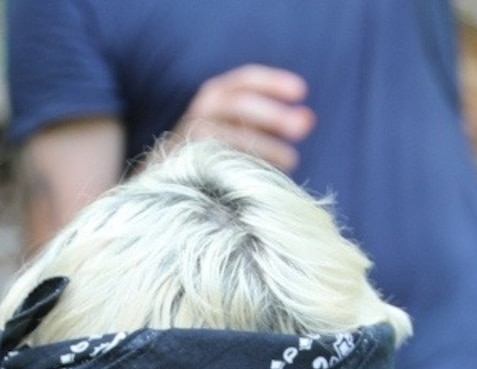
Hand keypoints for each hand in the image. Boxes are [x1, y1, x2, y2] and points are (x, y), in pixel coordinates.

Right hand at [174, 65, 312, 171]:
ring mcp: (189, 136)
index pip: (246, 80)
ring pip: (228, 135)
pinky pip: (215, 163)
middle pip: (239, 104)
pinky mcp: (183, 164)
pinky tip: (263, 179)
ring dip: (264, 146)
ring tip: (292, 160)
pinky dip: (241, 168)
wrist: (167, 178)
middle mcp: (202, 110)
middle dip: (274, 114)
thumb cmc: (217, 151)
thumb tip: (308, 119)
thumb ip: (272, 121)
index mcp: (217, 94)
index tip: (302, 91)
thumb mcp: (239, 127)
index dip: (273, 83)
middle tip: (305, 126)